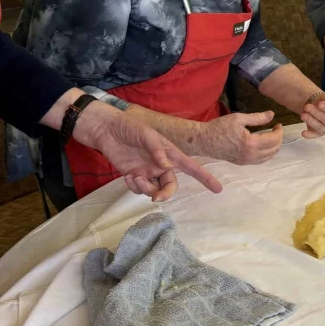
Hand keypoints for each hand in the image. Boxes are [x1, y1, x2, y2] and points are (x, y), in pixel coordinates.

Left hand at [75, 103, 222, 201]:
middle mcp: (161, 165)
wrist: (106, 130)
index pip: (191, 167)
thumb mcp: (146, 134)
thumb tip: (167, 167)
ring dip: (145, 188)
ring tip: (134, 177)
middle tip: (156, 198)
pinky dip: (134, 186)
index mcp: (170, 154)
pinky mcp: (133, 176)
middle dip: (165, 193)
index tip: (218, 189)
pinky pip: (138, 189)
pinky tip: (127, 175)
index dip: (205, 178)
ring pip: (154, 190)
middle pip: (171, 186)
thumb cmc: (130, 127)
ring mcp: (147, 172)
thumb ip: (157, 151)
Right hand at [198, 111, 282, 165]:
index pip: (274, 139)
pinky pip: (260, 161)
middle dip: (279, 139)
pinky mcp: (242, 163)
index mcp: (251, 143)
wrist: (204, 140)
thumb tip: (272, 114)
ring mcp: (247, 161)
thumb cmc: (220, 127)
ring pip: (268, 157)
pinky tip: (265, 146)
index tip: (278, 124)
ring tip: (272, 136)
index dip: (279, 131)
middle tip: (276, 130)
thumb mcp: (239, 118)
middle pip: (274, 149)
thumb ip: (257, 117)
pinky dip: (267, 154)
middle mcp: (251, 155)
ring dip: (274, 147)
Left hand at [301, 89, 324, 138]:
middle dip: (316, 113)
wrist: (319, 107)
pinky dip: (309, 135)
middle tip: (307, 107)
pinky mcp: (318, 134)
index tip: (319, 104)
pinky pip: (314, 135)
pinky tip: (303, 133)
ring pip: (319, 127)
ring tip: (302, 115)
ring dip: (311, 121)